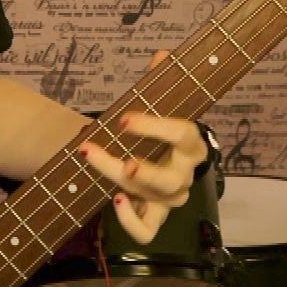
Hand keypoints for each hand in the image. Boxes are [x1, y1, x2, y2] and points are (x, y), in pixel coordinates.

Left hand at [76, 49, 209, 243]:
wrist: (170, 160)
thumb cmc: (161, 132)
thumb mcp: (163, 106)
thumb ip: (160, 83)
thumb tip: (162, 55)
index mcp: (192, 145)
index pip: (183, 135)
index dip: (155, 127)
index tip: (123, 118)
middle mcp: (185, 175)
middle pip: (165, 179)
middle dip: (136, 169)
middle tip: (97, 151)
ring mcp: (171, 199)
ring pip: (153, 199)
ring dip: (120, 182)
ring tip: (94, 161)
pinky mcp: (155, 215)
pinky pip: (147, 231)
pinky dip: (130, 221)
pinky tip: (114, 200)